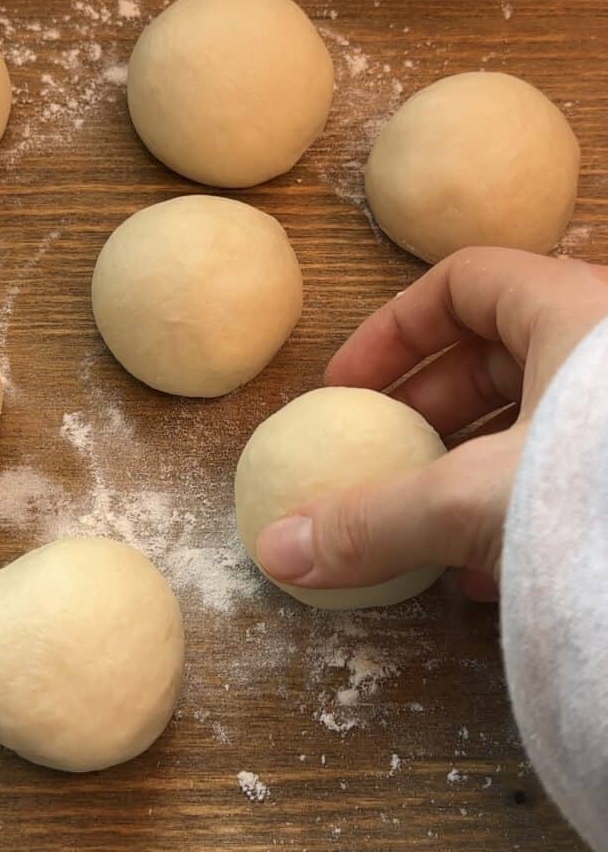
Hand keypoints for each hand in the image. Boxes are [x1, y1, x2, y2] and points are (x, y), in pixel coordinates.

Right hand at [256, 247, 607, 600]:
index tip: (348, 390)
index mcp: (572, 312)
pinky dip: (520, 508)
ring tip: (429, 525)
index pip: (461, 281)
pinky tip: (491, 570)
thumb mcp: (481, 500)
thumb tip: (277, 550)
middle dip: (430, 410)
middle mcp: (607, 350)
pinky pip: (571, 470)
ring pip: (537, 418)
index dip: (393, 330)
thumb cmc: (606, 488)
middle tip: (386, 459)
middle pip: (496, 352)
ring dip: (472, 467)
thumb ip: (378, 521)